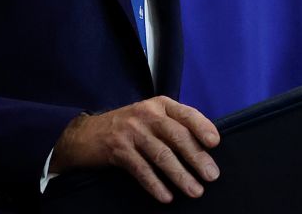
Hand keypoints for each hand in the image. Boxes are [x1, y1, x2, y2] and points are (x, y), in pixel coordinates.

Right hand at [50, 96, 220, 202]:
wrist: (87, 135)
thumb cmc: (128, 127)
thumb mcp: (150, 117)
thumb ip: (173, 125)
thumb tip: (204, 147)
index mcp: (160, 105)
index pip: (186, 114)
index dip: (202, 127)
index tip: (215, 143)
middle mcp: (146, 114)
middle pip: (176, 136)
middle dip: (196, 157)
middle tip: (211, 175)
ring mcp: (132, 132)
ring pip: (161, 155)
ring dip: (180, 175)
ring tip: (195, 190)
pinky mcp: (118, 150)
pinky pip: (141, 170)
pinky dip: (155, 184)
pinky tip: (167, 196)